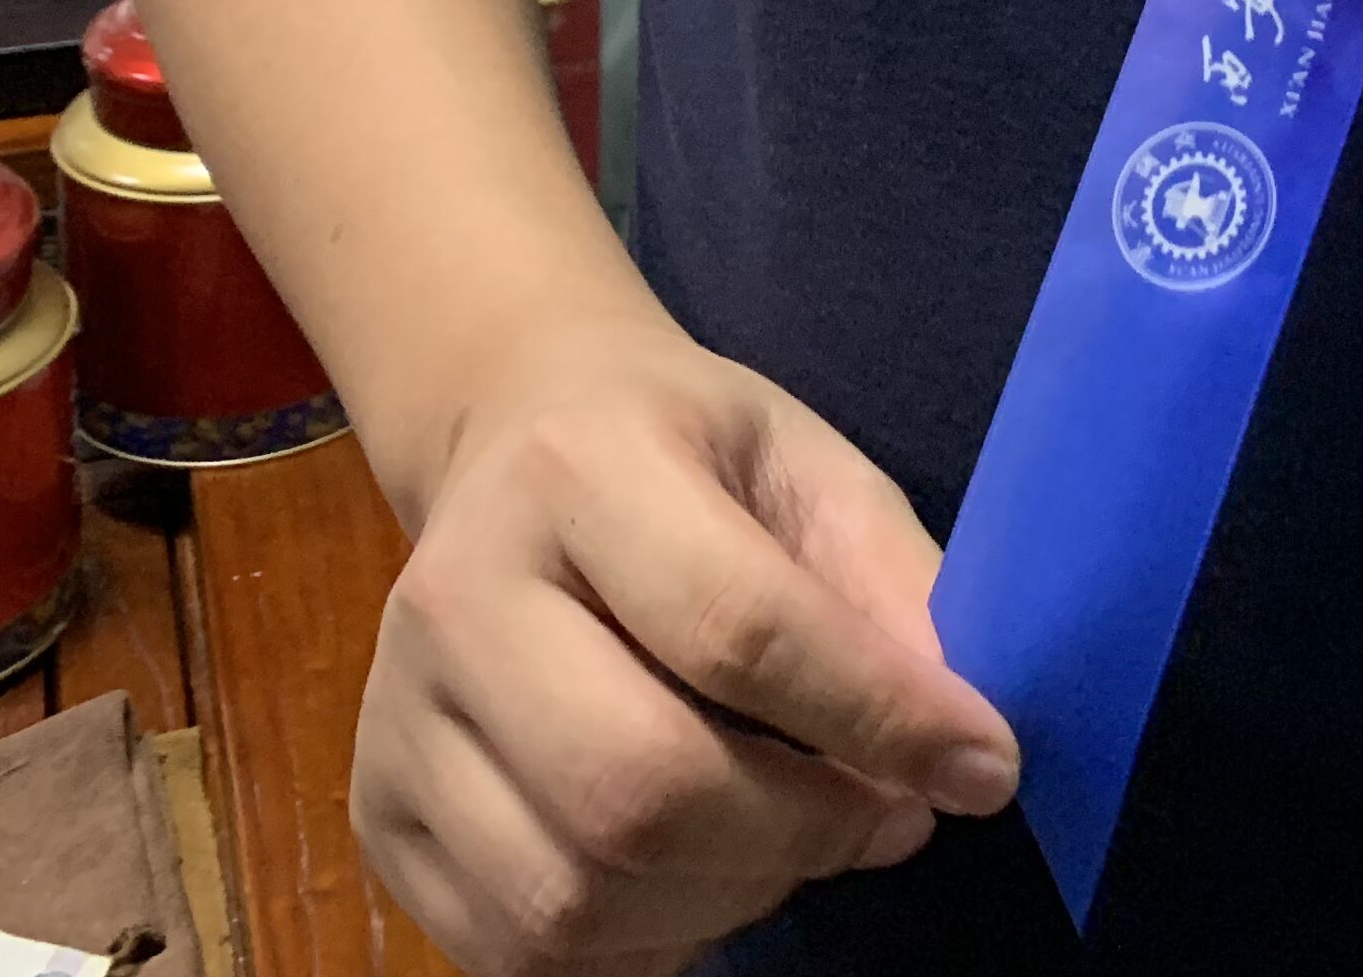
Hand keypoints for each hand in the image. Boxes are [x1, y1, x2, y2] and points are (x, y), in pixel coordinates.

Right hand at [351, 307, 1020, 976]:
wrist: (515, 437)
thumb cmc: (686, 453)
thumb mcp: (809, 466)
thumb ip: (892, 587)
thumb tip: (965, 741)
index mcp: (582, 471)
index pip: (740, 628)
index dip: (880, 719)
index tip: (984, 768)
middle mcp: (462, 595)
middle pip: (642, 787)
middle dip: (805, 833)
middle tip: (887, 819)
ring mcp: (400, 719)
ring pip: (574, 896)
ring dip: (730, 900)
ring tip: (798, 842)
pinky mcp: (379, 817)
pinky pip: (516, 951)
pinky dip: (640, 945)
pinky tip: (702, 878)